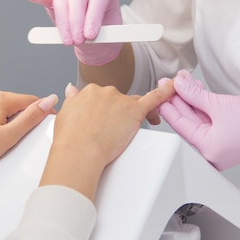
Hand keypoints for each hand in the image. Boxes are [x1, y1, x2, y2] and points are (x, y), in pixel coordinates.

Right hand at [27, 0, 122, 65]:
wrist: (98, 35)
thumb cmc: (106, 31)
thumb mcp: (111, 32)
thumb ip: (103, 32)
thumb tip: (91, 37)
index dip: (93, 17)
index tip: (90, 35)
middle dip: (76, 22)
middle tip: (78, 41)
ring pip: (62, 1)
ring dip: (63, 23)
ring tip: (68, 42)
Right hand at [40, 81, 174, 198]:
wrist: (78, 151)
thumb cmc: (70, 139)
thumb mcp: (65, 113)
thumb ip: (72, 99)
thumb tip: (71, 90)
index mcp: (90, 91)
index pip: (103, 97)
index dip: (106, 110)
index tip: (104, 120)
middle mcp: (105, 91)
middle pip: (118, 100)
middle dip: (117, 114)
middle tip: (112, 132)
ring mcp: (121, 100)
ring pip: (133, 103)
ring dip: (133, 114)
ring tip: (127, 130)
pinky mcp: (134, 111)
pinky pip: (154, 98)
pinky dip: (166, 92)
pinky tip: (173, 88)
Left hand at [158, 70, 239, 169]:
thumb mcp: (221, 104)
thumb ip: (196, 95)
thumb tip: (179, 85)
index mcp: (207, 149)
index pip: (180, 124)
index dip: (169, 103)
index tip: (160, 89)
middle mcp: (210, 153)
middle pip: (188, 122)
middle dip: (178, 99)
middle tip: (167, 82)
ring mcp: (219, 147)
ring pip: (198, 119)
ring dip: (190, 100)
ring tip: (181, 81)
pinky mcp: (226, 139)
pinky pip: (209, 121)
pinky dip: (203, 106)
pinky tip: (195, 90)